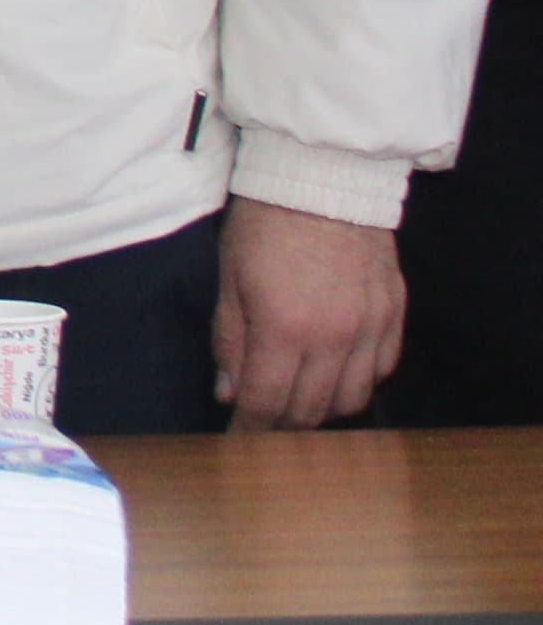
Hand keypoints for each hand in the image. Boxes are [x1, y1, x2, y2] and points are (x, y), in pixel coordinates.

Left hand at [217, 199, 404, 427]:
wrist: (325, 180)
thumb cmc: (265, 225)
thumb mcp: (230, 278)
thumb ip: (230, 340)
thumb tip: (229, 393)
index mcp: (285, 330)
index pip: (267, 402)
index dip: (249, 431)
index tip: (237, 444)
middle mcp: (334, 339)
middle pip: (311, 410)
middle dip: (283, 426)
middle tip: (264, 426)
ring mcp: (371, 329)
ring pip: (352, 398)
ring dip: (323, 410)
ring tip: (299, 404)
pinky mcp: (394, 315)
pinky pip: (382, 370)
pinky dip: (359, 382)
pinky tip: (338, 376)